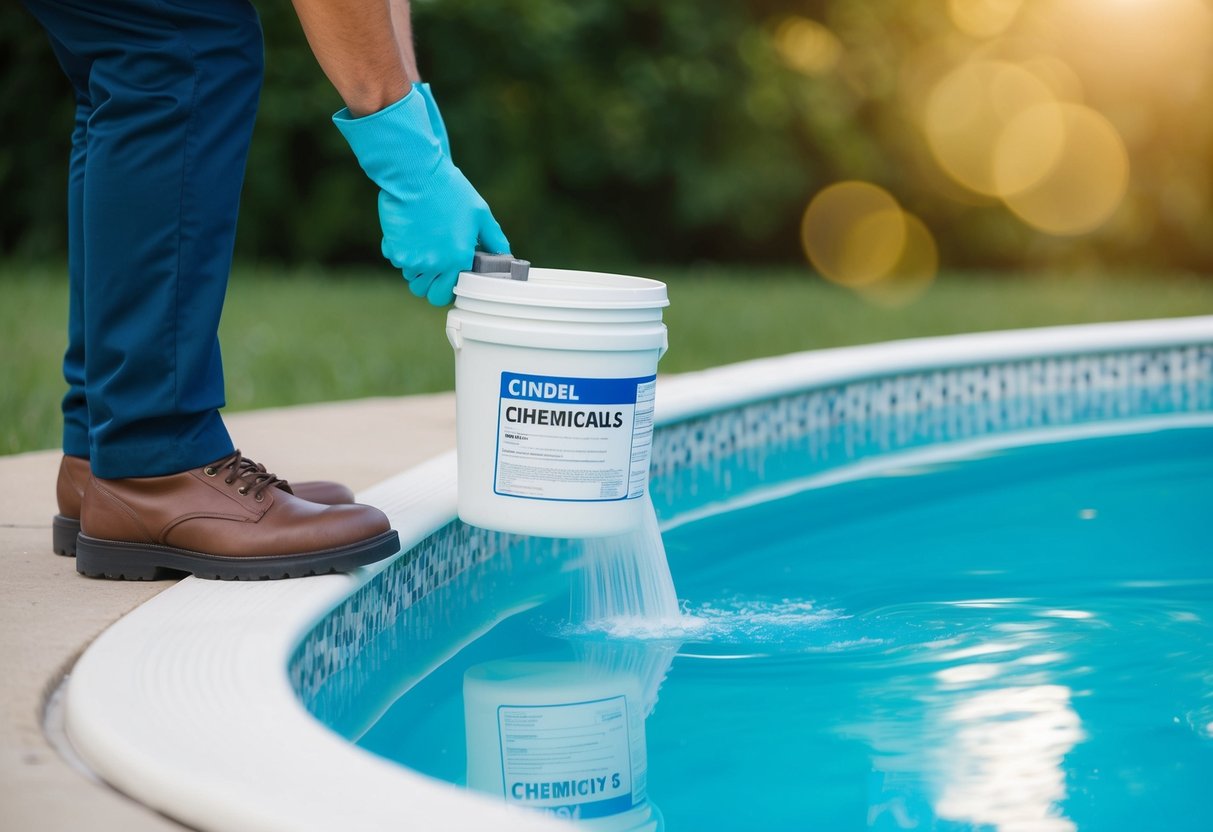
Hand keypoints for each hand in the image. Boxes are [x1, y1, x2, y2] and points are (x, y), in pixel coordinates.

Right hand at [333, 90, 508, 304]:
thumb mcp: (481, 215)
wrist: (415, 173)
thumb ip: (495, 241)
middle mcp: (433, 265)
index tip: (450, 276)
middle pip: (426, 293)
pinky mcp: (393, 248)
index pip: (447, 294)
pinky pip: (397, 260)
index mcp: (457, 260)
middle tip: (436, 267)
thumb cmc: (450, 191)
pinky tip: (411, 233)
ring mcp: (410, 259)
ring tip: (424, 245)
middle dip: (431, 284)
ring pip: (410, 277)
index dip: (449, 287)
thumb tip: (505, 257)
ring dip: (416, 268)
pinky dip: (402, 252)